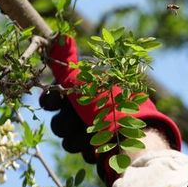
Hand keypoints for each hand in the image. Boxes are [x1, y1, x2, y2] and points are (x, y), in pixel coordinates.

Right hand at [40, 35, 180, 185]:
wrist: (136, 142)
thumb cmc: (111, 109)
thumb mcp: (85, 84)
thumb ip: (66, 64)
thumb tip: (61, 35)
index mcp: (90, 89)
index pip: (59, 93)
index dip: (52, 99)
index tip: (51, 104)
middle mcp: (92, 108)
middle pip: (60, 120)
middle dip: (66, 124)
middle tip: (78, 122)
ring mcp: (97, 130)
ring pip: (68, 139)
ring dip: (77, 140)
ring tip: (93, 139)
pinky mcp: (102, 149)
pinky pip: (82, 151)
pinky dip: (89, 151)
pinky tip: (100, 149)